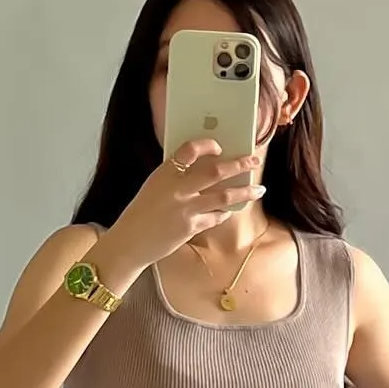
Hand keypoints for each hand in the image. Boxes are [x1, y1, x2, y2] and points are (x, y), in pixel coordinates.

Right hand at [105, 139, 263, 271]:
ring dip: (244, 192)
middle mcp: (177, 188)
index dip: (207, 145)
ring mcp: (185, 209)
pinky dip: (224, 213)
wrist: (130, 241)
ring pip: (223, 197)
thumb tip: (203, 171)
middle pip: (215, 171)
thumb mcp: (154, 187)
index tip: (219, 146)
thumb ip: (175, 177)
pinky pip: (215, 218)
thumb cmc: (141, 214)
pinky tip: (229, 211)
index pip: (190, 149)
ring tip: (258, 189)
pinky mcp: (190, 228)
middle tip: (254, 161)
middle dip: (239, 164)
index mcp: (165, 173)